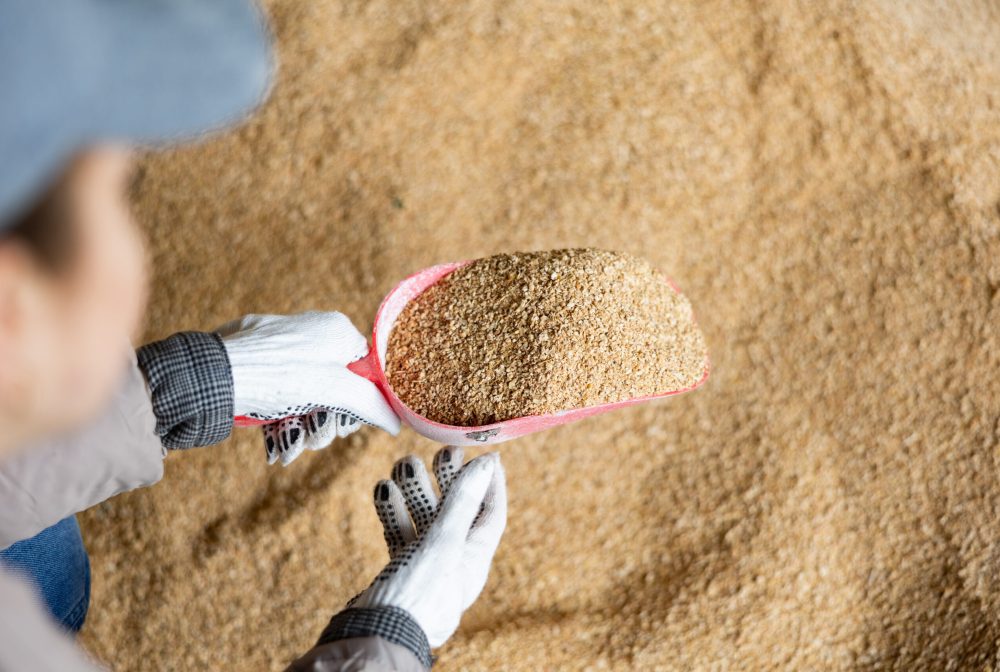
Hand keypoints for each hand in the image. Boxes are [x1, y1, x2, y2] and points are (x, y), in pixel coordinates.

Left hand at [216, 311, 399, 465]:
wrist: (214, 375)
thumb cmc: (281, 376)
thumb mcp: (337, 392)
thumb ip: (372, 406)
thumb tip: (397, 422)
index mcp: (337, 330)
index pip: (366, 370)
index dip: (361, 404)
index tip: (346, 426)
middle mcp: (312, 333)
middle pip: (337, 387)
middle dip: (327, 421)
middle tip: (314, 438)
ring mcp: (283, 346)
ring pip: (307, 396)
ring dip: (303, 427)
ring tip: (290, 445)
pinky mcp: (257, 361)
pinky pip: (282, 395)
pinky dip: (282, 421)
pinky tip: (276, 443)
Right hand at [350, 447, 506, 647]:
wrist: (374, 635)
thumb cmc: (417, 594)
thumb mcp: (443, 542)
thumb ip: (462, 502)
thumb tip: (487, 464)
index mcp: (474, 559)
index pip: (491, 513)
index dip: (490, 483)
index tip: (485, 455)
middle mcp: (454, 562)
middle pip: (456, 512)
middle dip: (448, 480)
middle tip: (440, 451)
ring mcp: (426, 566)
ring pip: (424, 520)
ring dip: (415, 491)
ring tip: (403, 463)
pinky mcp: (400, 570)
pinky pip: (400, 533)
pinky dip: (393, 511)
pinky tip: (383, 489)